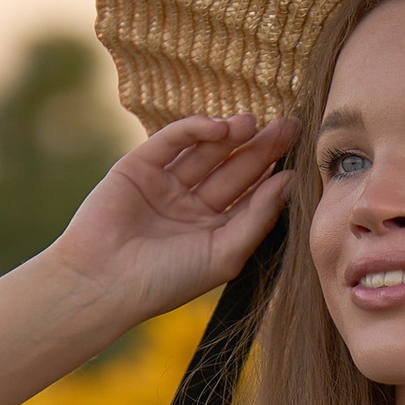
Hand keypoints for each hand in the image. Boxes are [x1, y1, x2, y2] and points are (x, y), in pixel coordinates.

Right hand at [50, 111, 297, 324]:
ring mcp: (166, 184)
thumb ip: (258, 217)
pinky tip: (219, 128)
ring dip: (231, 135)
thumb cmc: (166, 280)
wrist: (103, 282)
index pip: (251, 195)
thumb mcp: (225, 254)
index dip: (273, 175)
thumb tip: (289, 182)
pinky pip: (173, 141)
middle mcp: (192, 205)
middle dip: (260, 148)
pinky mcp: (139, 166)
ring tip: (253, 123)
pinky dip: (195, 130)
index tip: (300, 157)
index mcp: (214, 230)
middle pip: (234, 169)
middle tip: (289, 126)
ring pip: (206, 152)